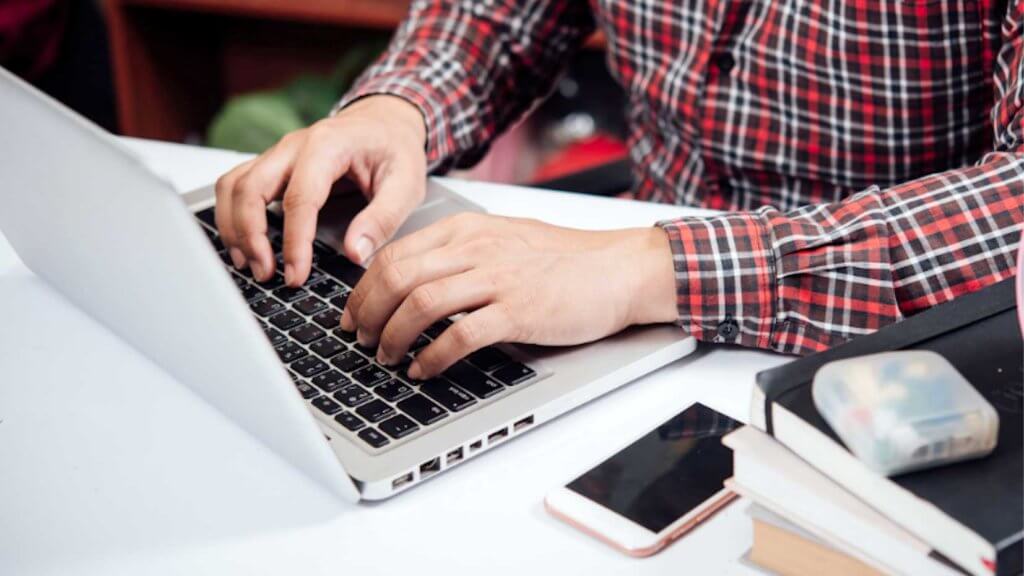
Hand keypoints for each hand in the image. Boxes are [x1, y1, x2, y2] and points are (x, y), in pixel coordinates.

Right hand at [214, 95, 426, 285]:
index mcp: (328, 145)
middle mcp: (294, 145)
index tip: (296, 274)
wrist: (386, 121)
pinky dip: (233, 216)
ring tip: (250, 264)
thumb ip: (383, 218)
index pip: (300, 197)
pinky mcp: (272, 165)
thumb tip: (356, 253)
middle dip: (251, 235)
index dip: (294, 241)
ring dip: (234, 228)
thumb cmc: (395, 148)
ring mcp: (278, 154)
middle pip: (251, 187)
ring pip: (234, 186)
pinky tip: (245, 244)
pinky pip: (237, 186)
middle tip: (266, 274)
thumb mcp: (407, 183)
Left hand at [341, 213, 678, 378]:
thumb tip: (415, 282)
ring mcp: (498, 278)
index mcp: (467, 230)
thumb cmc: (566, 260)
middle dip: (368, 312)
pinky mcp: (519, 311)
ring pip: (420, 302)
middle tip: (360, 339)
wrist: (619, 269)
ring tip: (385, 357)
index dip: (364, 288)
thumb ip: (461, 254)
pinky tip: (423, 370)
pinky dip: (433, 356)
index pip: (396, 254)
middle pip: (397, 276)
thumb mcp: (504, 240)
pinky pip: (461, 335)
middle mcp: (477, 248)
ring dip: (393, 335)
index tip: (354, 313)